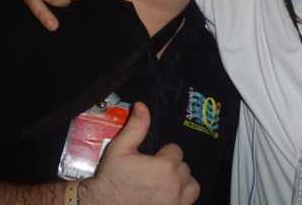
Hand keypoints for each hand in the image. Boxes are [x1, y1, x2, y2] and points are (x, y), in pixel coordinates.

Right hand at [80, 102, 199, 204]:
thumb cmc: (111, 179)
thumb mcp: (120, 149)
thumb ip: (136, 127)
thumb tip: (142, 106)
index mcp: (164, 167)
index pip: (176, 151)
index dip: (163, 153)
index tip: (151, 160)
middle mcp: (174, 187)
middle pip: (184, 168)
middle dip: (171, 167)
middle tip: (153, 173)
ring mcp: (176, 203)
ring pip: (191, 185)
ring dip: (181, 183)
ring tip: (163, 184)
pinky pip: (189, 201)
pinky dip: (181, 198)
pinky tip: (166, 196)